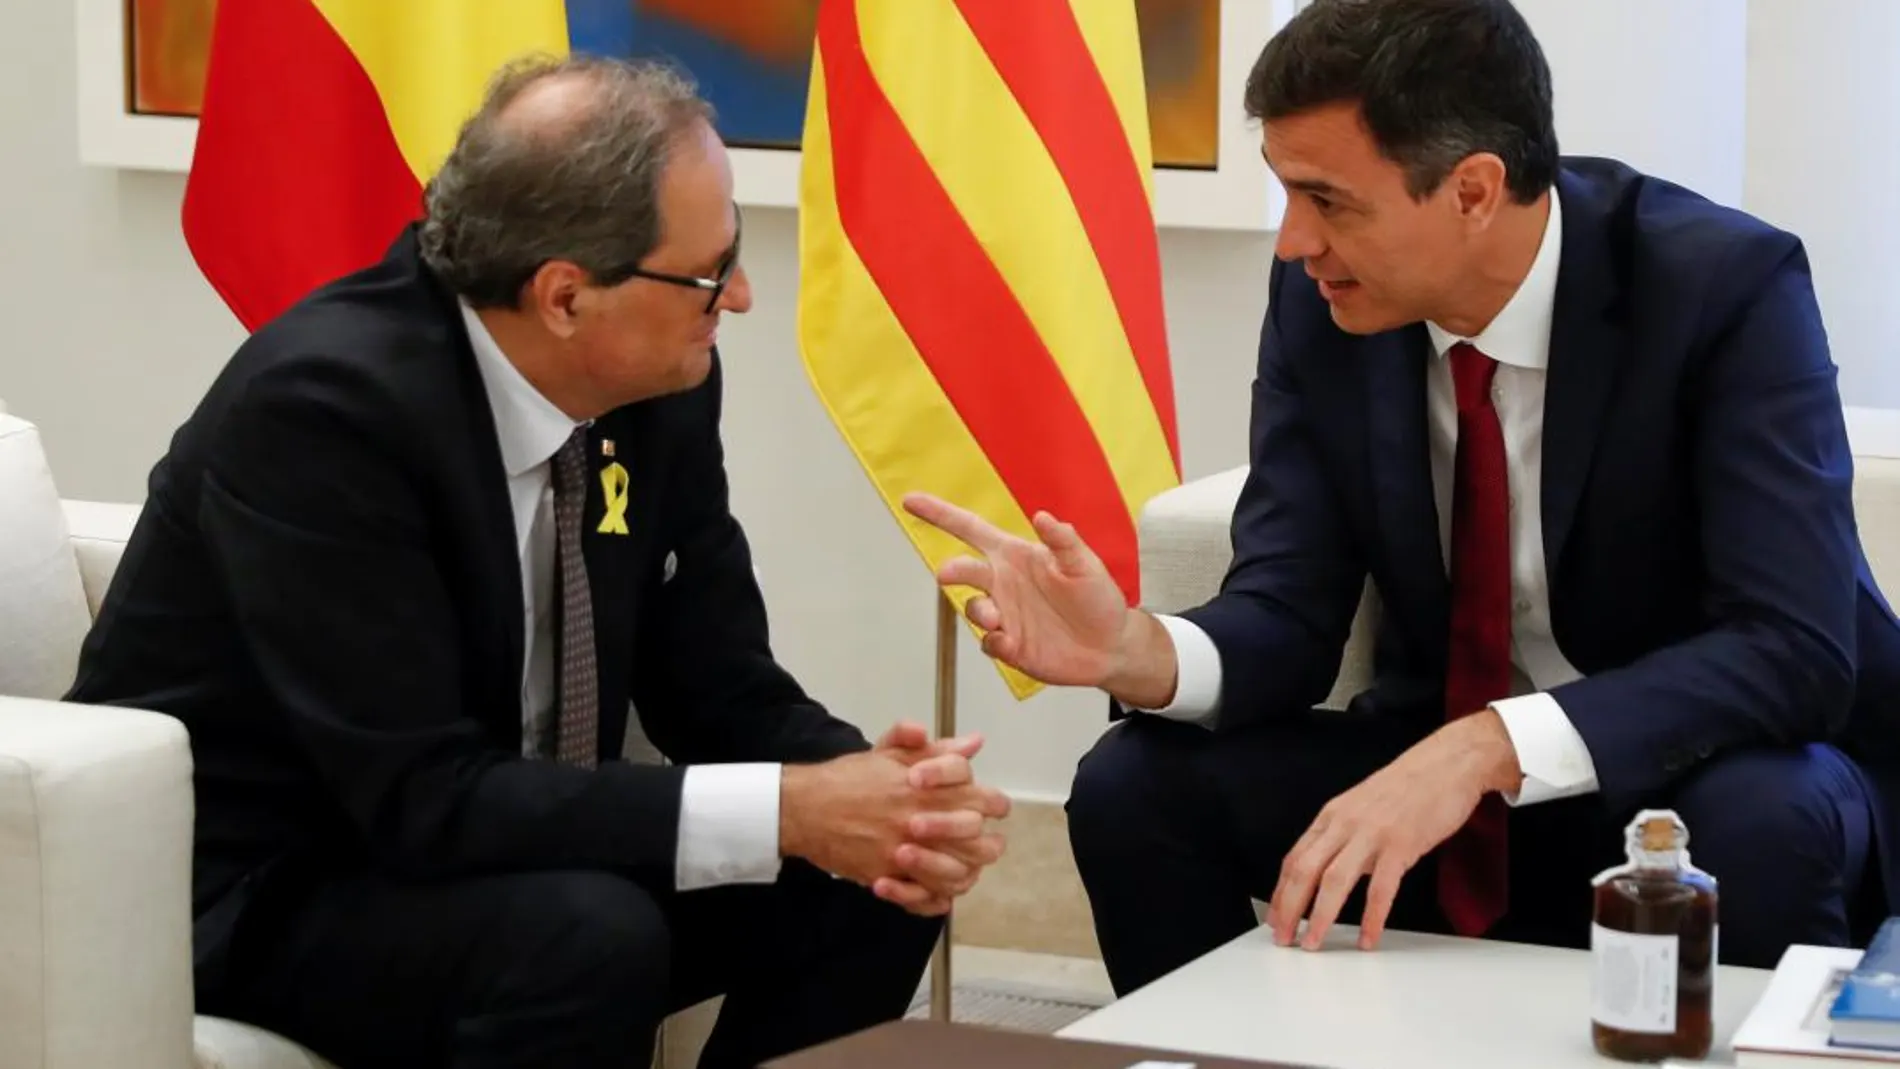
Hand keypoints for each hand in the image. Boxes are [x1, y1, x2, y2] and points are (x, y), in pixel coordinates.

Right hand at [780, 722, 1010, 914]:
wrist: (806, 807)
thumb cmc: (848, 778)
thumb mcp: (892, 752)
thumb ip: (936, 749)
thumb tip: (974, 743)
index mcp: (929, 789)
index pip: (984, 801)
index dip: (994, 806)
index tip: (990, 809)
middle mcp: (923, 821)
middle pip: (980, 845)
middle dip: (986, 845)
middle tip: (980, 843)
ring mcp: (906, 852)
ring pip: (958, 876)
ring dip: (965, 873)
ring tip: (959, 867)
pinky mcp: (887, 875)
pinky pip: (925, 899)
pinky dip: (934, 899)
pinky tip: (933, 890)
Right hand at [900, 493, 1129, 688]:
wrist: (1110, 646)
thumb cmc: (1098, 598)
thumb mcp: (1085, 565)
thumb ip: (1063, 541)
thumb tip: (1043, 517)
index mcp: (1015, 556)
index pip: (970, 529)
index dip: (940, 514)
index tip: (911, 501)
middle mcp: (1003, 583)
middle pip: (964, 570)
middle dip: (952, 571)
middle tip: (947, 574)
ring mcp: (1004, 615)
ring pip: (973, 609)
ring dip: (979, 611)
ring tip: (997, 618)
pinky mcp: (1009, 645)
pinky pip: (988, 643)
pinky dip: (994, 642)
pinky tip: (1012, 643)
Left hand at [1265, 711, 1519, 950]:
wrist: (1447, 764)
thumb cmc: (1408, 786)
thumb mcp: (1362, 807)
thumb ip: (1344, 838)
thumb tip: (1331, 873)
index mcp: (1333, 815)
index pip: (1294, 859)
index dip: (1280, 893)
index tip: (1274, 919)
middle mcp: (1345, 823)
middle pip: (1305, 871)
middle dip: (1289, 909)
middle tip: (1284, 938)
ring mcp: (1372, 833)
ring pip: (1334, 881)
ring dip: (1320, 917)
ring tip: (1314, 944)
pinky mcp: (1401, 844)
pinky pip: (1381, 888)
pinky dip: (1372, 917)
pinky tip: (1368, 937)